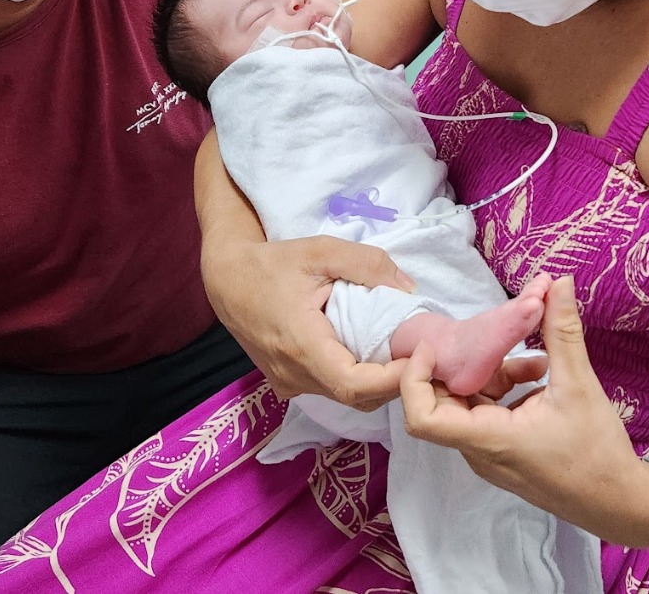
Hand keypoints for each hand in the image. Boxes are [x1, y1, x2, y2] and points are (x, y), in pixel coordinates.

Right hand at [204, 234, 414, 410]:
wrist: (226, 278)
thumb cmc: (272, 264)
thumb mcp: (322, 250)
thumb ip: (368, 264)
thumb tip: (409, 290)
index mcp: (301, 345)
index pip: (354, 384)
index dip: (394, 378)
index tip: (421, 354)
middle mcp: (294, 375)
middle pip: (357, 397)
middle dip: (395, 380)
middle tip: (419, 350)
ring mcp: (289, 384)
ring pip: (346, 398)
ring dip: (378, 381)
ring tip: (400, 350)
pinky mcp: (288, 384)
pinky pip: (331, 389)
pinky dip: (358, 378)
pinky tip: (369, 352)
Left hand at [400, 276, 648, 546]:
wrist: (620, 502)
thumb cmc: (597, 453)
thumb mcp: (579, 386)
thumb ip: (562, 332)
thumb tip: (557, 283)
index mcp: (488, 439)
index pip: (422, 417)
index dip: (415, 379)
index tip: (436, 346)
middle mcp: (480, 450)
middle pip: (446, 400)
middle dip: (464, 361)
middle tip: (489, 331)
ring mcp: (491, 453)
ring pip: (471, 403)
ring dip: (494, 372)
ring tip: (532, 354)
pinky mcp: (505, 452)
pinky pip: (490, 413)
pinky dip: (507, 388)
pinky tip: (541, 373)